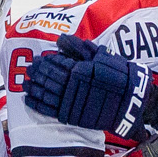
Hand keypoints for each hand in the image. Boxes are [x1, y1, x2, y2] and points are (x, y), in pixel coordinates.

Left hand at [23, 35, 157, 137]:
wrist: (131, 101)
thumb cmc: (119, 75)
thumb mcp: (102, 56)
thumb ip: (80, 48)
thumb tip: (61, 40)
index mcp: (79, 70)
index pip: (56, 64)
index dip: (46, 61)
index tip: (40, 58)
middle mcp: (73, 85)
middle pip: (48, 78)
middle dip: (37, 72)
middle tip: (30, 69)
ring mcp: (71, 102)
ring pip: (45, 94)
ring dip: (33, 88)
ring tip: (26, 83)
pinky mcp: (72, 116)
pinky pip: (49, 110)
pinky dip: (37, 105)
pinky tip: (29, 100)